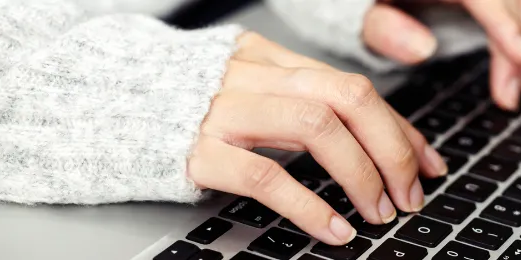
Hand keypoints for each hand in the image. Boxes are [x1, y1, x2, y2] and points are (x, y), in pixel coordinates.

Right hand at [188, 32, 447, 244]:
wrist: (92, 103)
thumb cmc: (176, 104)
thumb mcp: (244, 88)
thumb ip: (297, 103)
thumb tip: (367, 142)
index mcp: (268, 59)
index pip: (353, 87)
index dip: (400, 129)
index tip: (428, 163)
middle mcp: (251, 76)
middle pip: (347, 98)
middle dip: (392, 148)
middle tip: (411, 193)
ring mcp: (222, 110)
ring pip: (316, 128)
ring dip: (362, 174)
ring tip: (380, 211)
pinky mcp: (196, 150)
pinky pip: (266, 176)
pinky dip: (310, 206)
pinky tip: (335, 230)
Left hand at [362, 0, 520, 110]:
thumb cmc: (348, 1)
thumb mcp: (355, 14)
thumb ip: (383, 28)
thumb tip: (423, 50)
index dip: (506, 26)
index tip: (520, 59)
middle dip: (520, 44)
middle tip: (514, 93)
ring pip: (514, 0)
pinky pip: (506, 2)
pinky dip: (518, 29)